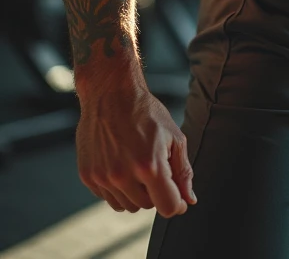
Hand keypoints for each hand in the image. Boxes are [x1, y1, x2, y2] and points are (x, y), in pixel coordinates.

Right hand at [76, 86, 196, 216]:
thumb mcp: (173, 137)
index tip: (177, 196)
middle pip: (147, 206)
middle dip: (155, 192)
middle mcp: (123, 176)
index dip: (177, 203)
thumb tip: (188, 200)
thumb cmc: (145, 111)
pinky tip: (120, 163)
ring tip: (136, 163)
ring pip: (126, 205)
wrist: (111, 93)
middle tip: (154, 166)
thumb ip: (182, 171)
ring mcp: (103, 177)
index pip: (168, 207)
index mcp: (150, 166)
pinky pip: (107, 197)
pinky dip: (117, 188)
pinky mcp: (88, 176)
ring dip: (135, 192)